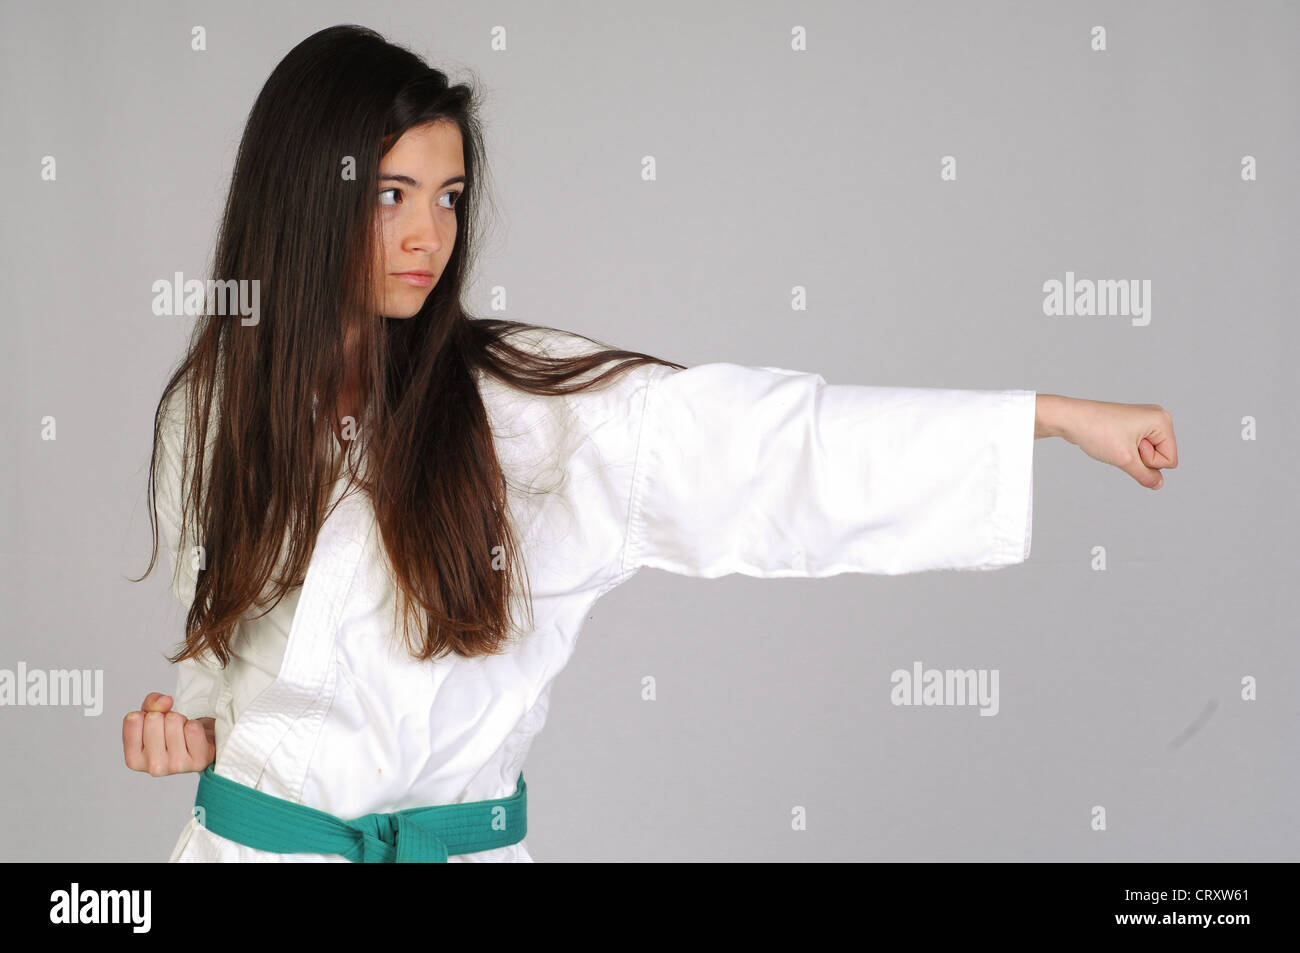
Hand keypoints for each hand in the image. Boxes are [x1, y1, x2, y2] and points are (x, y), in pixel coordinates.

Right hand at [122, 693, 215, 775]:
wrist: (201, 744)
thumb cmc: (171, 732)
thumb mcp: (152, 714)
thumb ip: (151, 703)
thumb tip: (165, 701)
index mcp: (134, 759)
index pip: (134, 719)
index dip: (147, 713)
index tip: (154, 725)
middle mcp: (153, 767)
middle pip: (154, 719)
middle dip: (165, 716)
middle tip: (171, 728)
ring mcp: (175, 766)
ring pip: (174, 721)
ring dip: (181, 720)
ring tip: (183, 732)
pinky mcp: (197, 762)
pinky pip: (193, 728)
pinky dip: (195, 725)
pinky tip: (194, 736)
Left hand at [1052, 397, 1178, 488]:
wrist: (1071, 419)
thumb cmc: (1097, 432)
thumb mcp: (1125, 460)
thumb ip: (1145, 476)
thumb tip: (1158, 484)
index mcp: (1162, 421)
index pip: (1170, 460)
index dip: (1148, 462)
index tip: (1128, 447)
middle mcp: (1157, 418)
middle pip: (1161, 457)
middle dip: (1140, 458)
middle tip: (1120, 444)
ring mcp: (1145, 421)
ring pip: (1148, 455)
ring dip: (1132, 455)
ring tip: (1115, 441)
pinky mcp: (1133, 425)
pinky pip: (1137, 449)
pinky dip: (1125, 450)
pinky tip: (1112, 440)